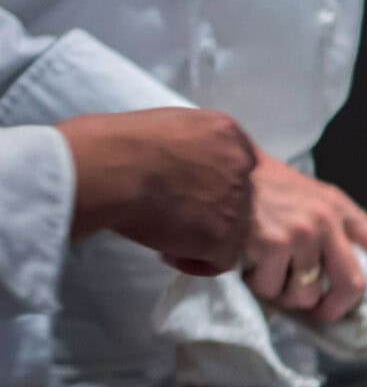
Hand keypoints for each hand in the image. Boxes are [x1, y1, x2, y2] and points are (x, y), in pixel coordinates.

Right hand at [58, 108, 257, 273]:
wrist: (106, 169)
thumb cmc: (114, 143)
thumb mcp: (166, 124)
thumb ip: (188, 144)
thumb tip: (179, 165)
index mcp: (226, 132)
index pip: (238, 164)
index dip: (212, 183)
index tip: (185, 191)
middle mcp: (240, 164)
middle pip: (239, 197)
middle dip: (209, 210)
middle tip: (173, 215)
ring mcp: (236, 200)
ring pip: (235, 229)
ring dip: (202, 237)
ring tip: (165, 236)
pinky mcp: (222, 234)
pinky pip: (223, 260)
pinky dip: (197, 262)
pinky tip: (169, 252)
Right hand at [243, 153, 366, 322]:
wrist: (218, 170)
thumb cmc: (259, 186)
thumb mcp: (307, 195)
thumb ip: (328, 226)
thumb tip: (337, 272)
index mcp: (340, 207)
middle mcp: (328, 220)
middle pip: (353, 284)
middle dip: (336, 308)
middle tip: (319, 313)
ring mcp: (302, 234)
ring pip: (306, 294)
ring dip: (285, 296)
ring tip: (268, 276)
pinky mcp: (273, 245)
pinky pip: (271, 289)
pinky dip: (258, 287)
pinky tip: (248, 266)